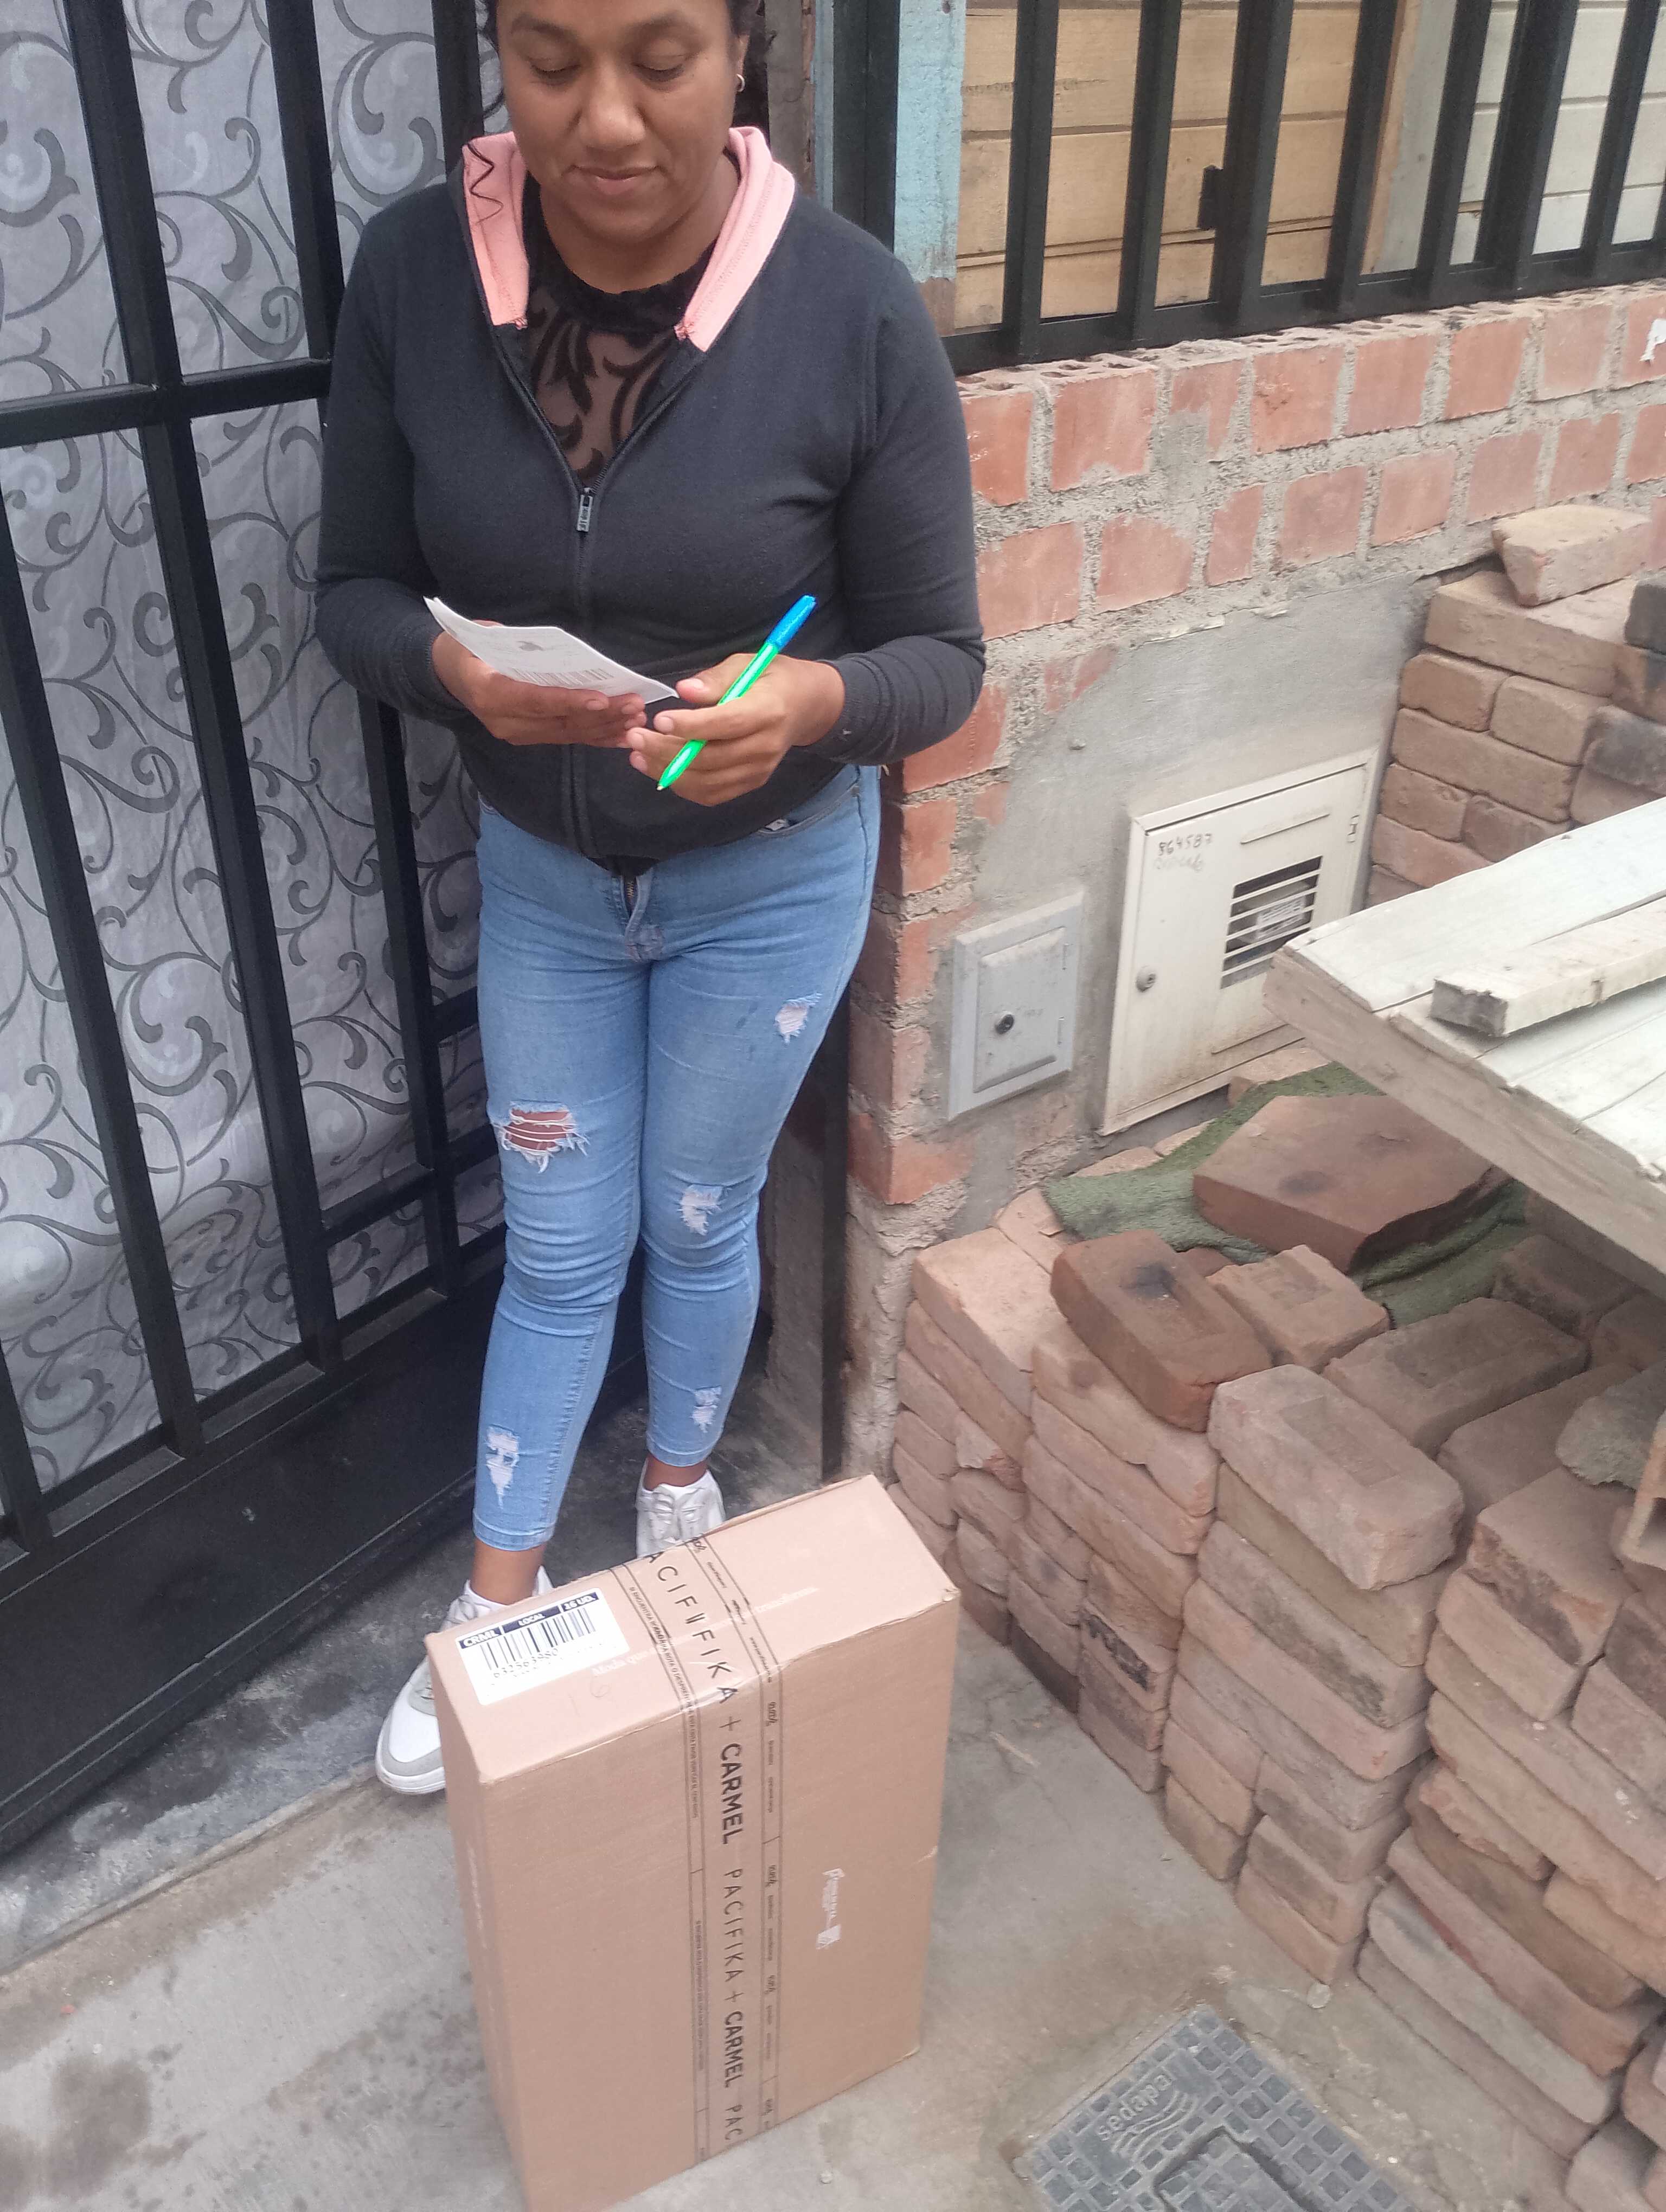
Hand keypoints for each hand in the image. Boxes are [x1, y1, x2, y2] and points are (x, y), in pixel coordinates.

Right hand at [432, 632, 639, 749]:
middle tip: (634, 705)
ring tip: (635, 719)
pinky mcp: (529, 738)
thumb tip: (564, 652)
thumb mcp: (486, 637)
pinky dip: (596, 738)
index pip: (537, 700)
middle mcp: (505, 722)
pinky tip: (621, 737)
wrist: (448, 672)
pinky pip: (567, 739)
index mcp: (491, 694)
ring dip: (605, 728)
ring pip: (568, 734)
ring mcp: (518, 734)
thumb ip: (521, 646)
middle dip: (601, 715)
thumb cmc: (469, 647)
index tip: (602, 699)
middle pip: (560, 721)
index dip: (571, 701)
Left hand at [625, 654, 845, 805]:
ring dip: (668, 771)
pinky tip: (660, 768)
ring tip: (638, 755)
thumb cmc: (772, 679)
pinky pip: (713, 794)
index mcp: (769, 710)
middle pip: (711, 758)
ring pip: (707, 782)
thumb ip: (715, 679)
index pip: (727, 724)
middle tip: (634, 738)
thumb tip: (684, 691)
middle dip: (667, 751)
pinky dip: (683, 785)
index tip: (659, 720)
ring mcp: (760, 769)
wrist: (807, 706)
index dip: (691, 726)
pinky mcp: (752, 782)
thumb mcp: (747, 664)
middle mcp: (766, 746)